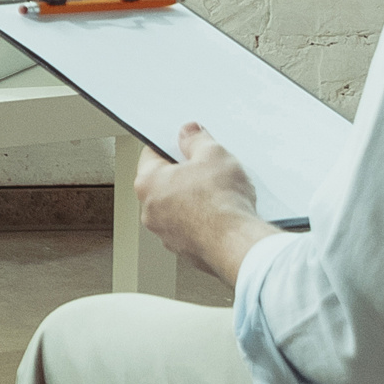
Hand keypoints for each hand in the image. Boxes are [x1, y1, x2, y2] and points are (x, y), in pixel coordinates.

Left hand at [135, 125, 274, 281]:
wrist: (236, 243)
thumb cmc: (220, 203)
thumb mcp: (212, 154)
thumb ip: (196, 139)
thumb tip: (189, 133)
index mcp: (147, 183)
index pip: (151, 154)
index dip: (172, 145)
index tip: (187, 143)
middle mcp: (150, 211)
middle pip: (165, 182)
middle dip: (186, 173)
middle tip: (208, 167)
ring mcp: (166, 234)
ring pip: (179, 207)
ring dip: (195, 199)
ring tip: (220, 193)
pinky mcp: (185, 250)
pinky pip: (192, 227)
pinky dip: (204, 220)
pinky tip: (223, 214)